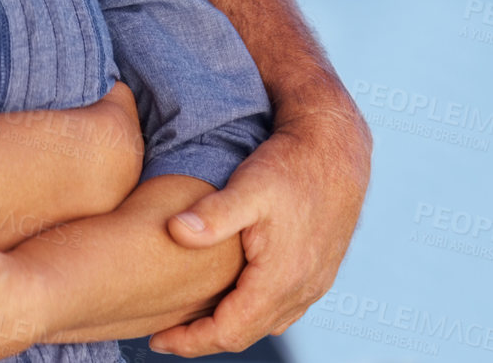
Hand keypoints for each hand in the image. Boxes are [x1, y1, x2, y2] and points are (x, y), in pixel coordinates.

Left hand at [149, 103, 371, 355]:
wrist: (335, 150)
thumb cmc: (290, 166)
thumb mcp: (249, 186)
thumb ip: (213, 214)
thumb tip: (174, 231)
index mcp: (279, 281)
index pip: (229, 333)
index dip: (190, 341)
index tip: (157, 339)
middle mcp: (299, 292)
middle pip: (244, 334)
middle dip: (202, 338)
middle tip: (164, 333)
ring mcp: (311, 285)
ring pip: (264, 324)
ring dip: (227, 326)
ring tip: (191, 317)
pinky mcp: (316, 273)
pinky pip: (280, 308)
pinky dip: (250, 311)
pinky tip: (231, 295)